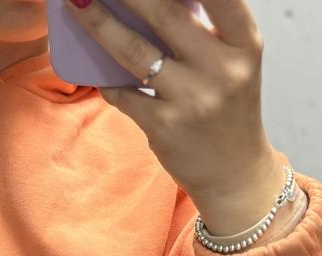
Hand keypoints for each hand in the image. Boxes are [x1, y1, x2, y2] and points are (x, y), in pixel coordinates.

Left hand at [64, 0, 285, 234]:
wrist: (234, 173)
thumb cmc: (227, 110)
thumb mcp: (233, 64)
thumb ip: (205, 32)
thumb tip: (146, 4)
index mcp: (244, 43)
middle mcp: (222, 67)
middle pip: (164, 13)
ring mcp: (192, 98)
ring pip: (134, 51)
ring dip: (99, 24)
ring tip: (76, 5)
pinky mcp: (164, 126)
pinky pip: (122, 94)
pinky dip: (107, 82)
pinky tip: (98, 75)